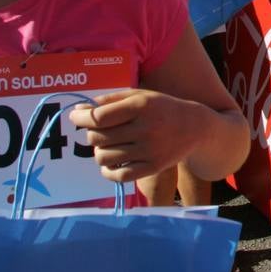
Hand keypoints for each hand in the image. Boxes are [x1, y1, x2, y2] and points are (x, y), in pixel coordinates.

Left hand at [68, 89, 205, 183]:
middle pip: (98, 137)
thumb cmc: (160, 108)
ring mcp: (150, 150)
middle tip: (99, 131)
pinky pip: (119, 175)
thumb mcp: (138, 95)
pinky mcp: (153, 167)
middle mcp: (146, 128)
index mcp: (141, 106)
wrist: (195, 127)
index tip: (75, 116)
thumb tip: (78, 110)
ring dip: (99, 151)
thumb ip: (109, 100)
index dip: (80, 118)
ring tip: (107, 145)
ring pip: (104, 157)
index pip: (99, 117)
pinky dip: (107, 171)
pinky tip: (110, 163)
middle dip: (92, 134)